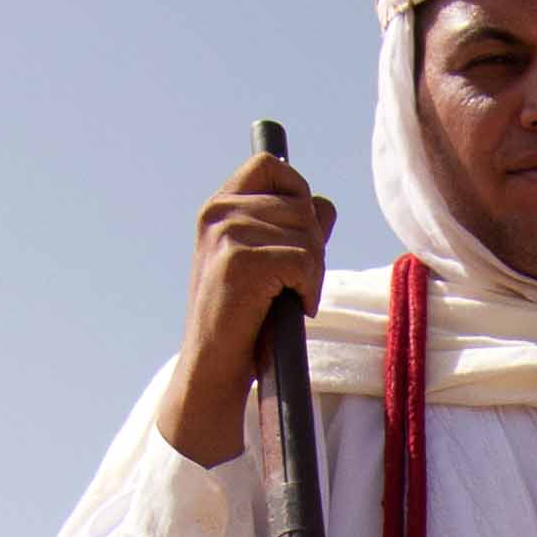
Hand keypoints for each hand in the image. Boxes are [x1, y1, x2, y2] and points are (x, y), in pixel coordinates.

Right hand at [155, 154, 337, 466]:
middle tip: (296, 285)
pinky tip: (293, 308)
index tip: (299, 235)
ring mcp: (226, 234)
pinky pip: (304, 260)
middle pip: (303, 205)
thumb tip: (324, 205)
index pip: (272, 167)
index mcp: (218, 207)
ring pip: (308, 233)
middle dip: (314, 248)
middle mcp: (218, 213)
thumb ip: (291, 231)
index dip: (299, 194)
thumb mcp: (264, 265)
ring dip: (313, 272)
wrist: (213, 369)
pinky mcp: (239, 261)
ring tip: (290, 298)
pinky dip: (310, 288)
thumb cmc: (244, 322)